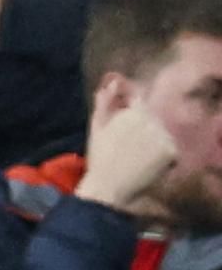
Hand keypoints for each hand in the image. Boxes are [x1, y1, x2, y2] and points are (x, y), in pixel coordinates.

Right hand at [75, 74, 178, 213]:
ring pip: (161, 133)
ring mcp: (164, 137)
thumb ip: (105, 103)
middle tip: (127, 146)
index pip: (139, 101)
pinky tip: (147, 165)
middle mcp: (152, 121)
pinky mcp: (171, 152)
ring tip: (136, 156)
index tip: (124, 127)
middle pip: (151, 119)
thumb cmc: (99, 157)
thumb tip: (109, 83)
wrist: (109, 186)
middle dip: (142, 128)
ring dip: (153, 141)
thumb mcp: (97, 127)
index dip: (131, 112)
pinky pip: (170, 150)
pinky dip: (162, 156)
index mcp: (133, 113)